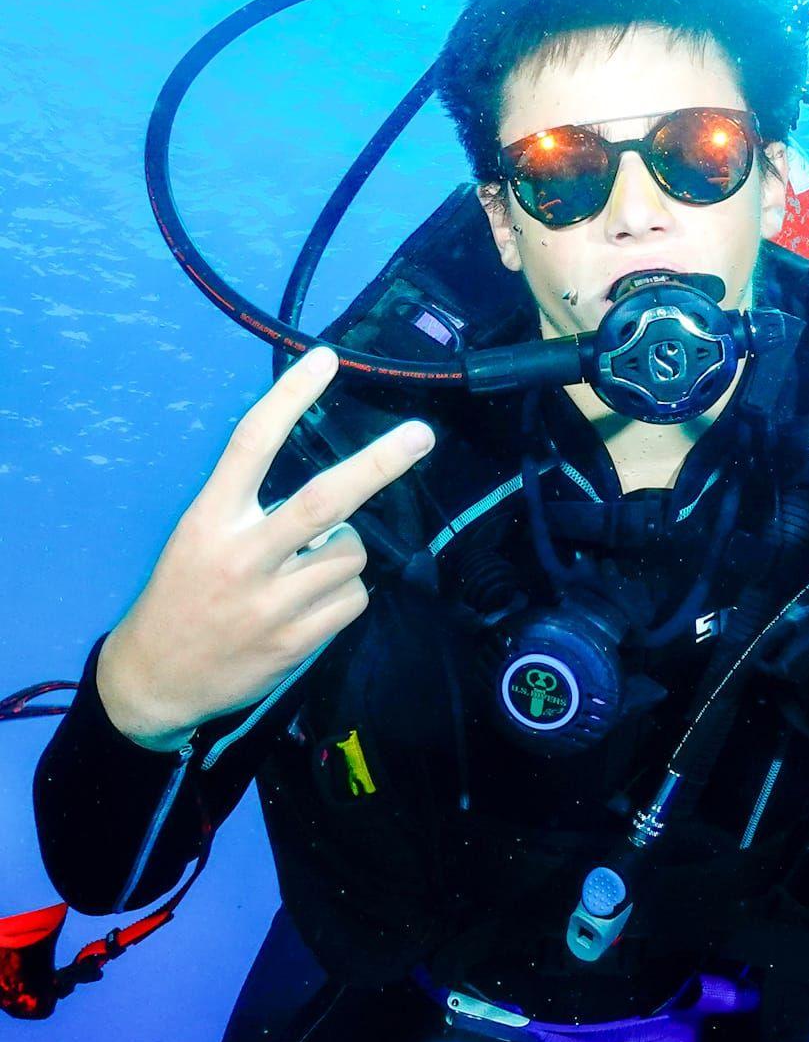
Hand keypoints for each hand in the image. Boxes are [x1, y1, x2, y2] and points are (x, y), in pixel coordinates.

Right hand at [97, 347, 436, 748]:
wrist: (155, 680)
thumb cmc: (183, 596)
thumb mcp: (198, 537)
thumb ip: (252, 510)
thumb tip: (334, 497)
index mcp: (210, 519)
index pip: (251, 444)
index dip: (289, 397)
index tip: (325, 361)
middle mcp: (242, 556)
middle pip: (324, 499)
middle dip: (379, 463)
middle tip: (420, 435)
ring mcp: (270, 602)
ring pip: (350, 553)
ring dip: (345, 553)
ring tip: (309, 568)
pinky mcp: (294, 641)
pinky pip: (353, 598)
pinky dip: (345, 594)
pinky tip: (312, 604)